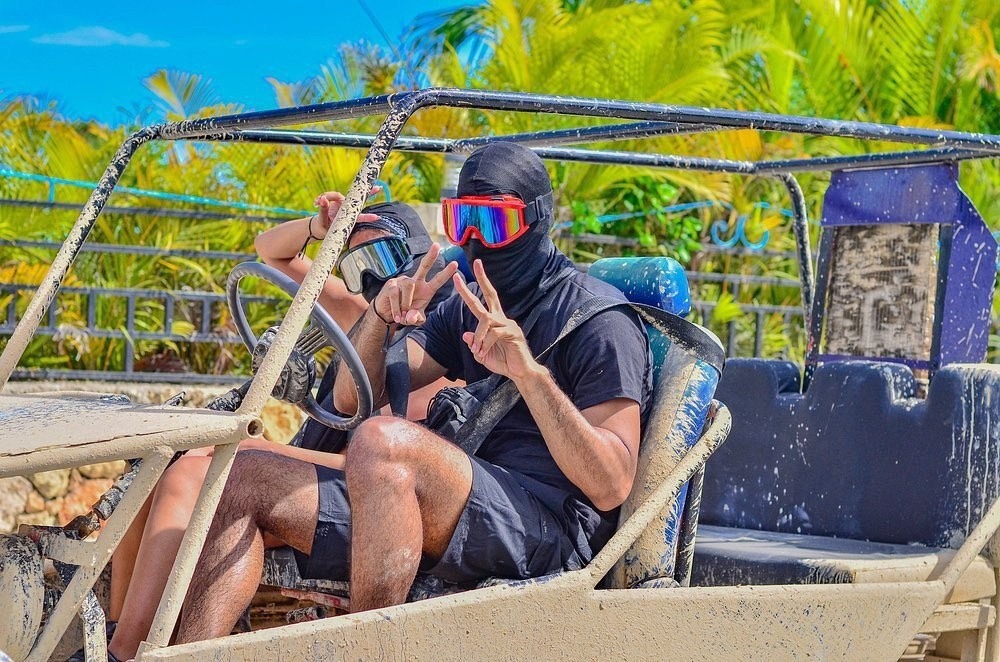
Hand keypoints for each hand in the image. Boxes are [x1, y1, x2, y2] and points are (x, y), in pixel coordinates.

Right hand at [314, 187, 382, 237]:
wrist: (319, 226)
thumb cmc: (324, 227)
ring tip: (316, 202)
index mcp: (347, 219)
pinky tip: (315, 202)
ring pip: (336, 195)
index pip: (359, 217)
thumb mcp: (322, 221)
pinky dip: (322, 197)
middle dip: (368, 193)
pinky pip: (329, 194)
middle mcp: (347, 209)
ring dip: (327, 196)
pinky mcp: (336, 199)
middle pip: (358, 199)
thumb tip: (323, 199)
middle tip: (379, 188)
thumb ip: (323, 210)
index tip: (377, 217)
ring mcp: (342, 203)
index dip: (367, 217)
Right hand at [373, 243, 457, 325]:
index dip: (446, 273)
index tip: (455, 264)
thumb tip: (411, 317)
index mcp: (426, 290)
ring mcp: (402, 281)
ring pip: (409, 285)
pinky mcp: (391, 284)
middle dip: (431, 256)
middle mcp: (416, 282)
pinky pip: (395, 294)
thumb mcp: (414, 319)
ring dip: (406, 303)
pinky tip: (397, 316)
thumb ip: (416, 318)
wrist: (387, 314)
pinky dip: (397, 309)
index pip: (437, 280)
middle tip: (437, 245)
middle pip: (424, 266)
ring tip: (403, 316)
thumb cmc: (404, 314)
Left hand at [454, 259, 537, 379]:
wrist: (520, 373)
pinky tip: (483, 353)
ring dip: (478, 336)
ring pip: (486, 319)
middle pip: (491, 294)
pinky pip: (494, 333)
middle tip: (474, 264)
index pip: (481, 302)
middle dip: (482, 278)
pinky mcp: (513, 332)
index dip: (470, 290)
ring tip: (477, 351)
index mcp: (493, 322)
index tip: (459, 276)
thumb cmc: (503, 362)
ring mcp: (509, 324)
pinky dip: (485, 343)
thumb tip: (466, 334)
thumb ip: (474, 344)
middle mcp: (501, 318)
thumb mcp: (481, 355)